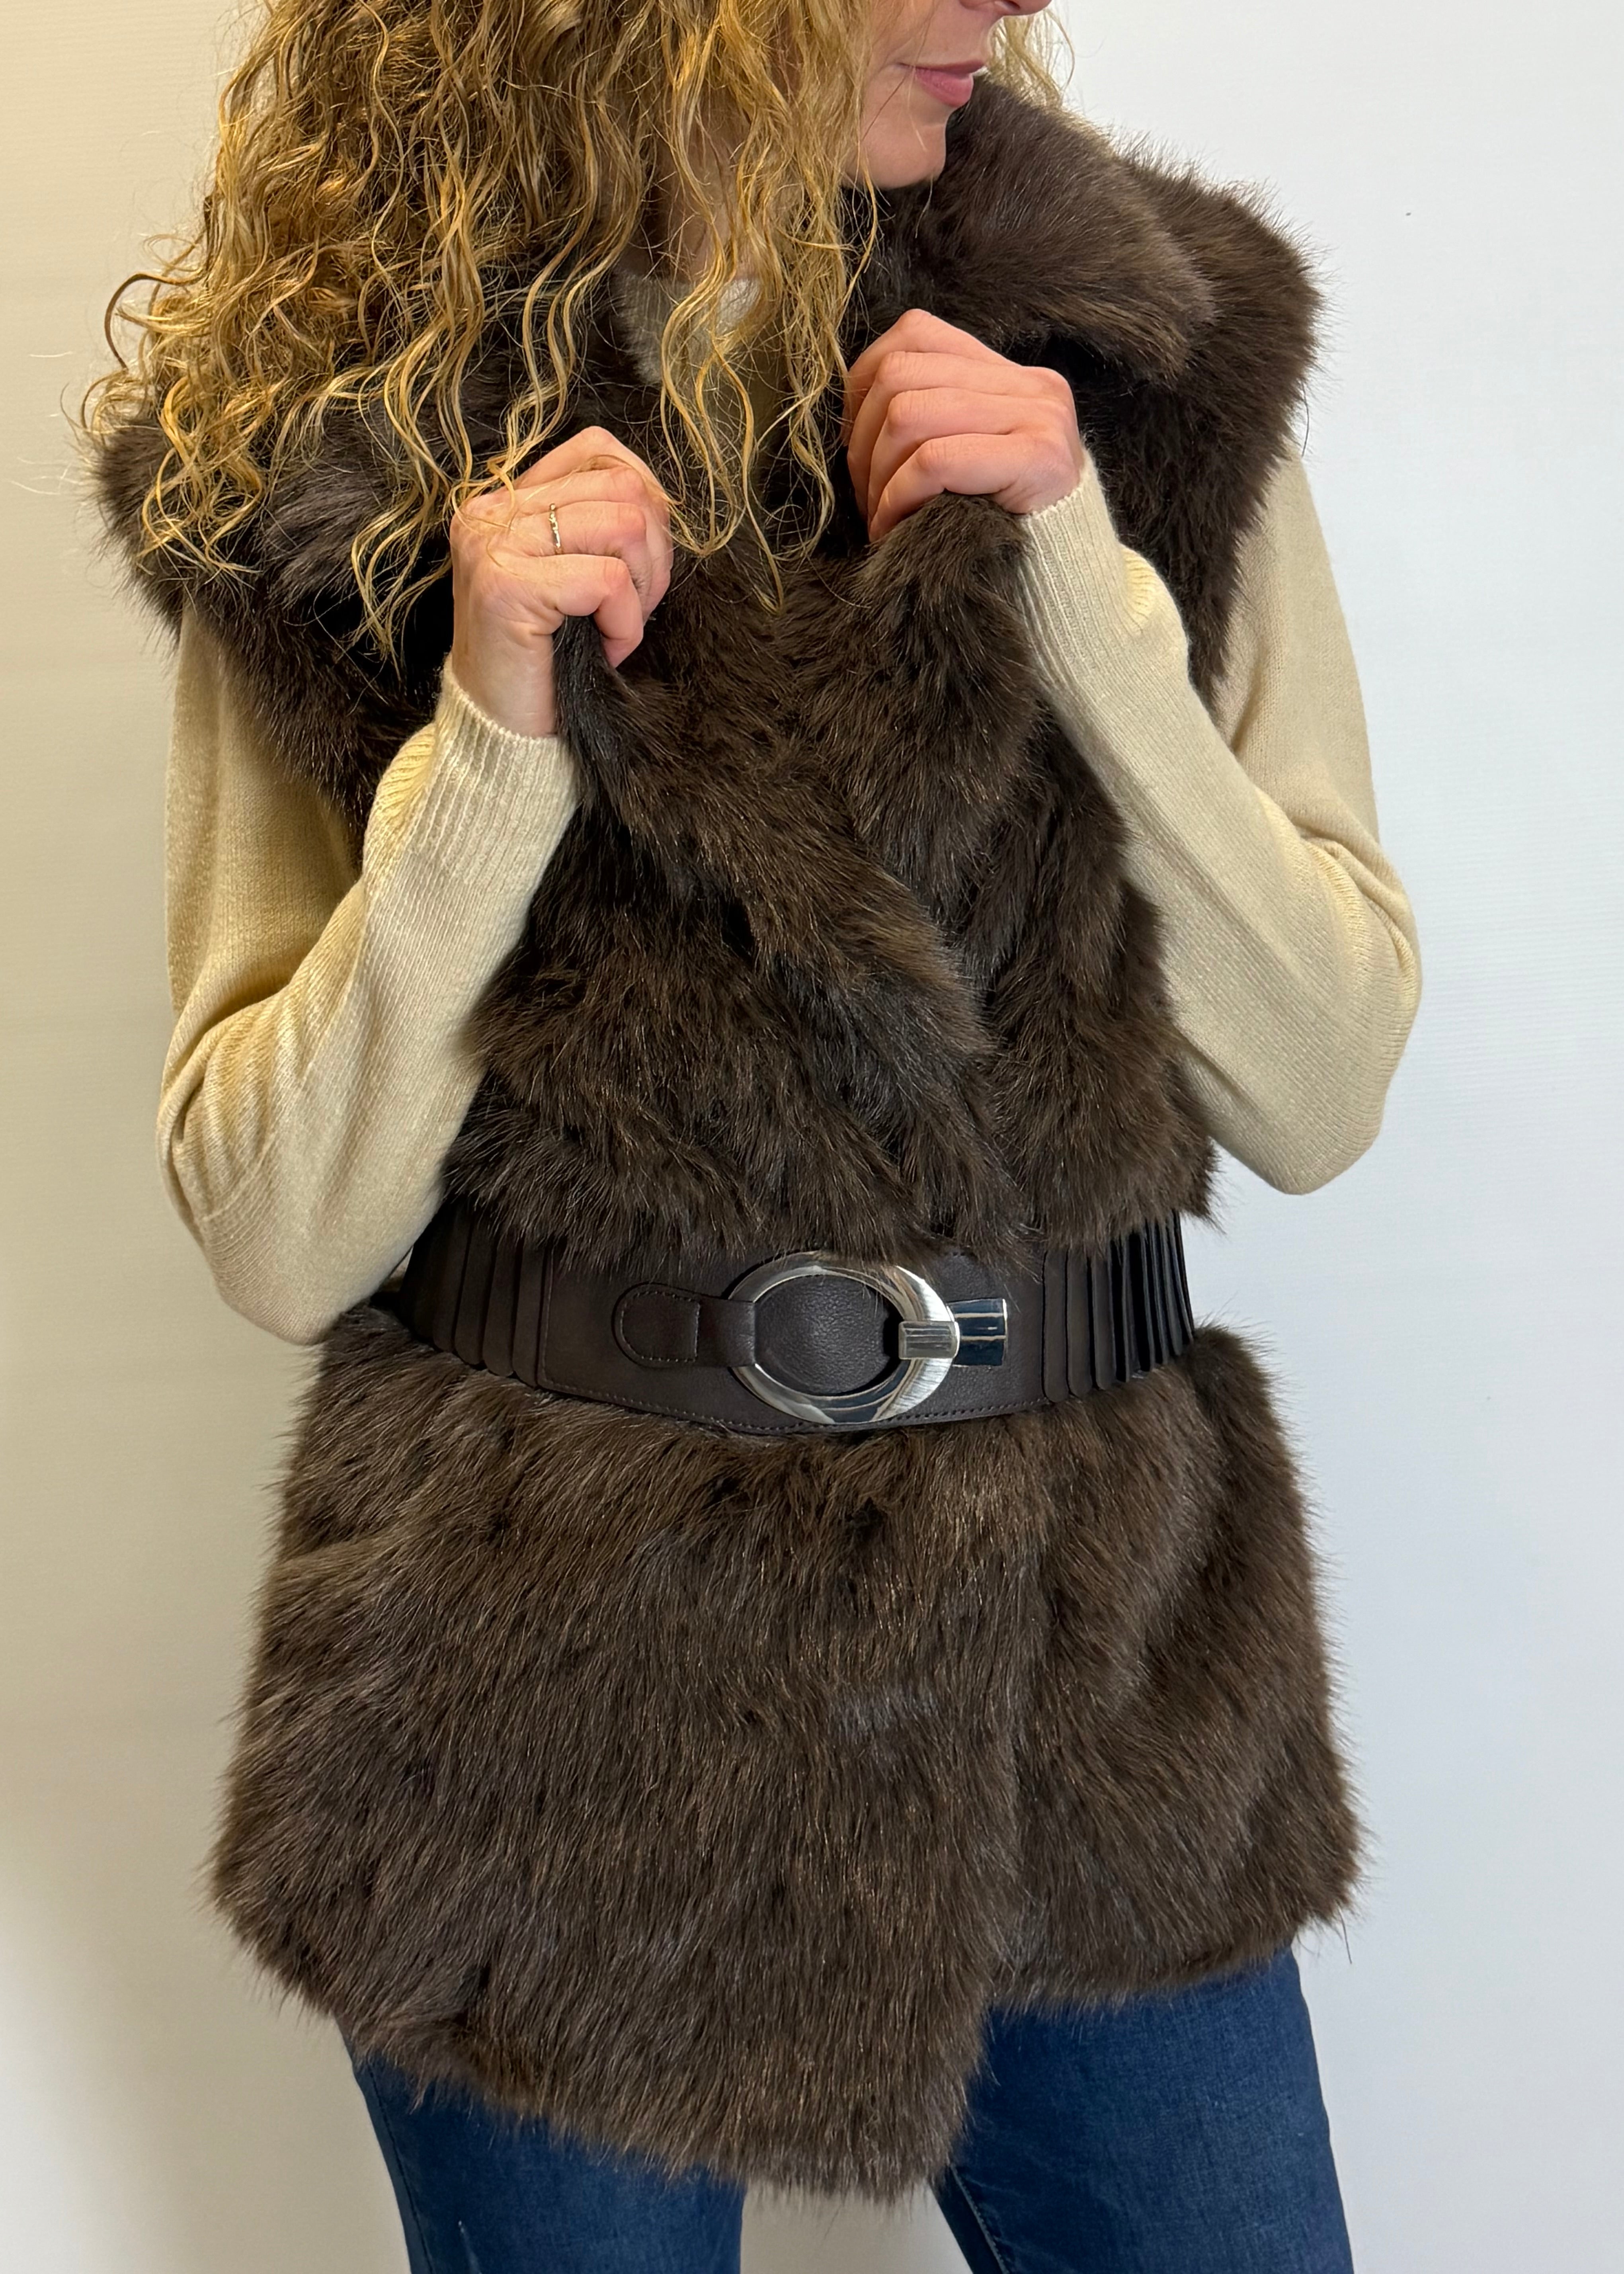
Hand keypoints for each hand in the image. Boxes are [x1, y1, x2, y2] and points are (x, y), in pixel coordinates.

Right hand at [448, 426, 673, 737]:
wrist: (503, 733)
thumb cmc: (548, 661)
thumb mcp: (573, 579)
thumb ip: (597, 527)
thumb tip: (658, 501)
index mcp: (504, 500)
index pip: (597, 450)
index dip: (644, 498)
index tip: (638, 562)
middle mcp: (489, 512)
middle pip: (622, 484)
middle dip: (652, 552)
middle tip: (633, 607)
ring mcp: (493, 545)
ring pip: (624, 524)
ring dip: (641, 588)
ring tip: (615, 627)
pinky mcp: (507, 586)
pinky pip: (610, 580)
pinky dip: (625, 624)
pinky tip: (606, 651)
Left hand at [840, 307, 1087, 542]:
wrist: (1063, 578)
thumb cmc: (998, 525)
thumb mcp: (962, 458)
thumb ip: (930, 418)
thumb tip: (851, 407)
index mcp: (1007, 373)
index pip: (915, 334)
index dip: (864, 385)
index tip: (857, 444)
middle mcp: (1029, 383)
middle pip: (900, 373)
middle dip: (861, 439)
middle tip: (864, 495)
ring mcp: (1039, 415)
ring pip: (909, 413)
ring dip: (875, 474)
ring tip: (879, 515)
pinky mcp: (1038, 457)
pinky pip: (935, 460)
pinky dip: (898, 497)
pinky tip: (894, 528)